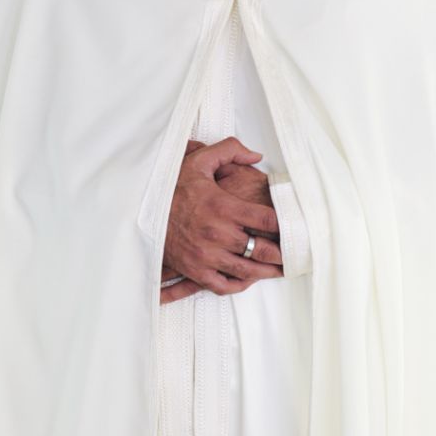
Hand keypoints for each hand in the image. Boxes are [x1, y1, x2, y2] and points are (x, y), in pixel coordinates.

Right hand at [160, 136, 282, 304]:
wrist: (138, 209)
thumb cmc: (171, 186)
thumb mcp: (198, 161)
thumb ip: (230, 150)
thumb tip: (257, 156)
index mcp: (223, 206)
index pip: (267, 219)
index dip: (286, 224)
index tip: (296, 226)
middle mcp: (217, 233)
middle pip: (263, 249)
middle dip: (283, 252)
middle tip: (297, 253)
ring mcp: (207, 255)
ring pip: (248, 270)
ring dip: (268, 271)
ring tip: (281, 269)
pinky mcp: (195, 271)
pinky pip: (224, 285)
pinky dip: (240, 285)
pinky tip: (249, 278)